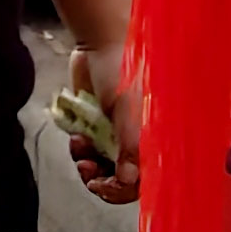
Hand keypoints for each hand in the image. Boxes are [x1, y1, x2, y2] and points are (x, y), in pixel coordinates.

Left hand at [68, 46, 142, 203]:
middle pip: (120, 179)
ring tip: (79, 146)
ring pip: (101, 166)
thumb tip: (127, 180)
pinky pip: (88, 149)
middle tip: (86, 169)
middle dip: (100, 179)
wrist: (100, 41)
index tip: (100, 185)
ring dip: (87, 163)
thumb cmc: (123, 70)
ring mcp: (116, 135)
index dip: (121, 190)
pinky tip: (76, 136)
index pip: (142, 182)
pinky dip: (80, 149)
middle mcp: (137, 142)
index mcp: (154, 141)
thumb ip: (129, 146)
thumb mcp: (128, 109)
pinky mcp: (97, 126)